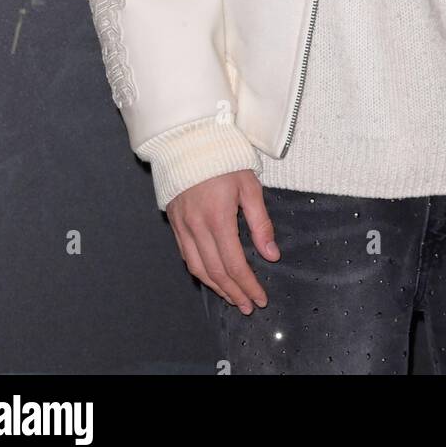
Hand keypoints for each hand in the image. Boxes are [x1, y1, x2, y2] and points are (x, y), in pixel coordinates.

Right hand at [167, 169, 280, 314]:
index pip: (234, 264)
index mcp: (218, 218)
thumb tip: (271, 255)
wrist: (188, 140)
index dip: (248, 285)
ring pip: (198, 269)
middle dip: (234, 293)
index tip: (260, 298)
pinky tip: (212, 278)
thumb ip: (261, 223)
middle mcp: (196, 227)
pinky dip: (200, 272)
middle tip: (249, 306)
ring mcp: (182, 226)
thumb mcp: (250, 186)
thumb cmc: (224, 158)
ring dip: (216, 288)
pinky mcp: (174, 223)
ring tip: (233, 298)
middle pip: (216, 272)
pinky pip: (186, 256)